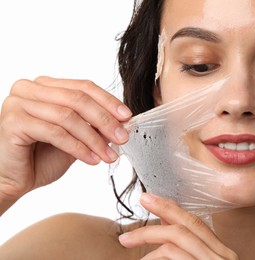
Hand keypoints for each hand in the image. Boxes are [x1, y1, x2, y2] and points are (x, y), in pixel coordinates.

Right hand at [0, 76, 130, 203]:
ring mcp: (18, 102)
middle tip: (123, 138)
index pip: (84, 87)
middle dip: (105, 120)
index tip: (128, 117)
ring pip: (68, 116)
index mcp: (46, 86)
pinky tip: (92, 160)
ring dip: (94, 138)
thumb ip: (95, 126)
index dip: (109, 101)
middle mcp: (30, 88)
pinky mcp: (13, 121)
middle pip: (78, 99)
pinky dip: (78, 147)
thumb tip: (124, 122)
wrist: (12, 180)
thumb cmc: (41, 158)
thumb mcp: (76, 138)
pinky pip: (55, 132)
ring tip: (109, 155)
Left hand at [119, 193, 238, 259]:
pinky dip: (156, 254)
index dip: (173, 208)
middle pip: (190, 223)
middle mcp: (224, 257)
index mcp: (221, 254)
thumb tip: (164, 221)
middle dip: (164, 208)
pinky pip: (175, 254)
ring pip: (179, 236)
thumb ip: (183, 246)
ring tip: (127, 241)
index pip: (197, 223)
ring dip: (149, 234)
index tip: (152, 199)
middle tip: (143, 199)